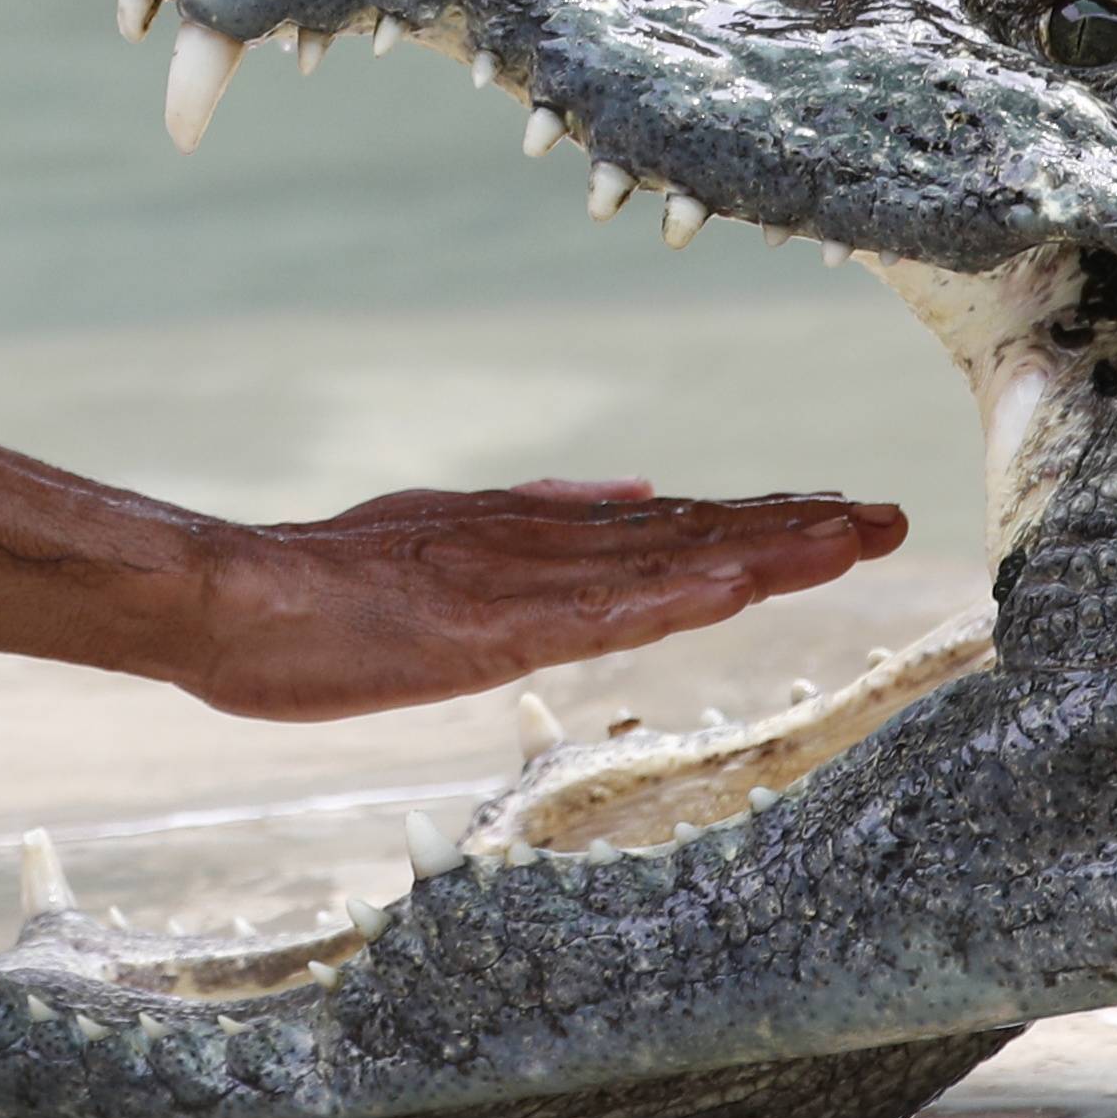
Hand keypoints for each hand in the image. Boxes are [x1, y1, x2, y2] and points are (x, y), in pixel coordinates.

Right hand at [174, 477, 906, 722]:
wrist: (228, 599)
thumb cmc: (315, 590)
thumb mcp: (435, 537)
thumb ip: (533, 517)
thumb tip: (635, 493)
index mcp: (526, 533)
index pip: (666, 526)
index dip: (757, 520)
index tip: (836, 514)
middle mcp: (538, 543)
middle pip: (689, 533)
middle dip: (793, 527)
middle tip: (888, 517)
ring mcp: (519, 580)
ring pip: (667, 559)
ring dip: (767, 549)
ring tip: (853, 536)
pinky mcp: (491, 623)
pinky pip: (604, 610)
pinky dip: (679, 591)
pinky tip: (741, 584)